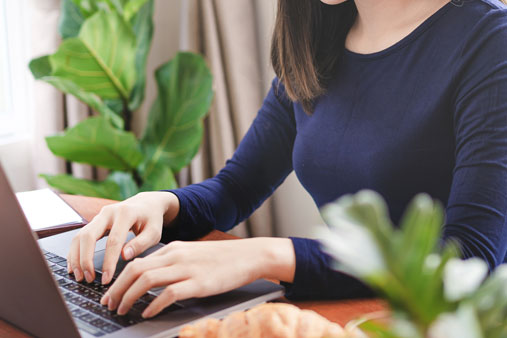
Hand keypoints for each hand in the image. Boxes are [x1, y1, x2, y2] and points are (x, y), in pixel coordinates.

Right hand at [67, 191, 179, 283]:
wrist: (147, 203)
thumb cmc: (151, 219)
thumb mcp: (154, 232)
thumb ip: (141, 243)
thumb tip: (125, 256)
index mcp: (126, 213)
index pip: (113, 240)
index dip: (108, 261)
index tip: (106, 278)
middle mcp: (109, 212)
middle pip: (89, 235)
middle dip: (85, 259)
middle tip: (88, 279)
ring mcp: (99, 216)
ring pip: (80, 236)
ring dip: (77, 258)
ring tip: (80, 276)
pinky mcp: (94, 221)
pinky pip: (79, 237)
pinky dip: (75, 252)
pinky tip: (75, 267)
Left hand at [100, 237, 295, 317]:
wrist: (249, 255)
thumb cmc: (222, 258)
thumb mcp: (192, 255)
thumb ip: (172, 263)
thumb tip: (150, 277)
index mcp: (173, 249)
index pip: (136, 261)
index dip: (118, 279)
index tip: (110, 293)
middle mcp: (176, 256)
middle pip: (135, 269)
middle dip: (116, 288)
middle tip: (108, 304)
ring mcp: (187, 269)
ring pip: (146, 279)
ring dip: (129, 296)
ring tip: (122, 310)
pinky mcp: (199, 283)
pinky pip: (169, 293)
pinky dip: (154, 304)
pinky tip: (148, 313)